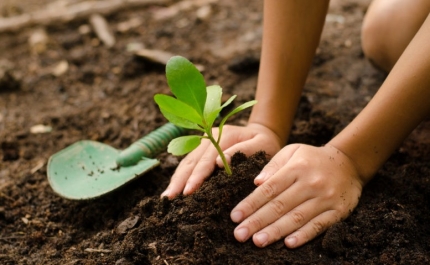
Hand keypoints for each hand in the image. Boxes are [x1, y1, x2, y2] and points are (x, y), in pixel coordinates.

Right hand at [160, 123, 282, 197]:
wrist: (263, 133)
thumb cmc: (265, 143)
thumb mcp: (261, 144)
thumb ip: (243, 151)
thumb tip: (219, 163)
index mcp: (223, 135)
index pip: (206, 159)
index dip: (197, 176)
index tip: (189, 191)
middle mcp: (209, 137)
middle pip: (191, 160)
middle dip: (180, 180)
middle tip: (170, 198)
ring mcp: (203, 142)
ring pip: (186, 162)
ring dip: (176, 179)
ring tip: (167, 197)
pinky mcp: (201, 149)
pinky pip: (188, 163)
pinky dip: (180, 176)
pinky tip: (173, 189)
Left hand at [230, 144, 363, 247]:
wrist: (349, 163)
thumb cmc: (312, 158)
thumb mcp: (292, 151)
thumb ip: (273, 165)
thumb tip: (256, 182)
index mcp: (296, 168)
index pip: (269, 189)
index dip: (250, 204)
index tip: (235, 216)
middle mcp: (310, 183)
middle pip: (279, 205)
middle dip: (257, 221)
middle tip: (239, 235)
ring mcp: (325, 198)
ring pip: (297, 218)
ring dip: (276, 231)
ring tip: (257, 241)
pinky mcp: (338, 211)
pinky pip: (319, 225)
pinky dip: (304, 235)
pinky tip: (289, 244)